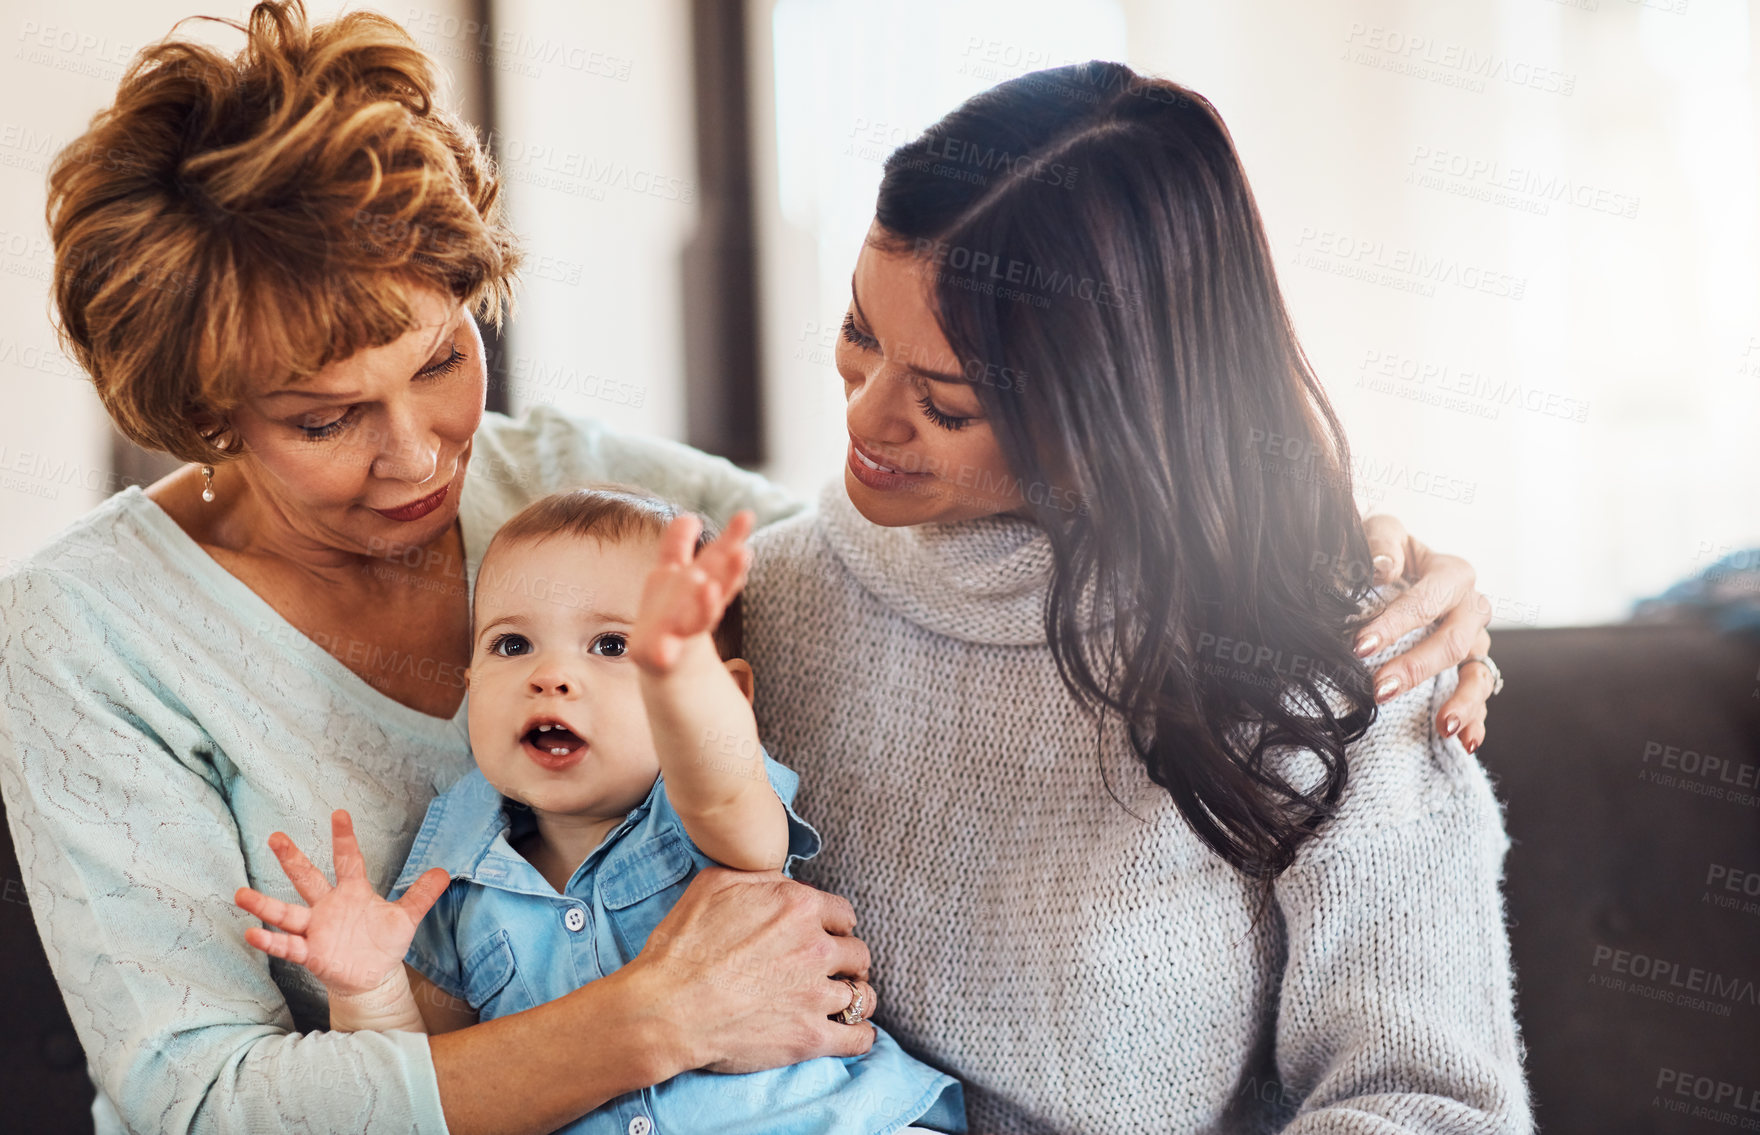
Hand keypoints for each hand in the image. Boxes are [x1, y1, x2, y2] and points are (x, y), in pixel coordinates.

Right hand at [233, 809, 450, 995]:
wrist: (373, 977)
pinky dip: (271, 942)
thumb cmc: (383, 943)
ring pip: (286, 913)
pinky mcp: (310, 954)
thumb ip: (421, 895)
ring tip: (240, 894)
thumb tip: (445, 872)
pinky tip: (252, 935)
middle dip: (292, 858)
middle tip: (275, 836)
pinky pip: (287, 946)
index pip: (348, 860)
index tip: (340, 813)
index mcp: (352, 892)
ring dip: (264, 905)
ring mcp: (316, 929)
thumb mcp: (406, 918)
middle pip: (307, 878)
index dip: (344, 838)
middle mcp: (328, 906)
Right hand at [625, 867, 877, 1073]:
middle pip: (857, 954)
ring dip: (854, 998)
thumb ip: (759, 876)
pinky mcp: (810, 1037)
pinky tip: (851, 1033)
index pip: (844, 914)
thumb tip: (781, 880)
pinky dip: (859, 1036)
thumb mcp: (714, 884)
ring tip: (842, 1003)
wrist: (666, 1008)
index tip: (828, 936)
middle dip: (848, 962)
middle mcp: (816, 947)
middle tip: (833, 971)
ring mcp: (816, 995)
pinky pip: (858, 1037)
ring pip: (863, 995)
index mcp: (798, 907)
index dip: (836, 926)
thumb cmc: (681, 945)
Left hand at [630, 510, 754, 674]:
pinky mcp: (665, 655)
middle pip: (718, 583)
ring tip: (708, 588)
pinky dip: (666, 652)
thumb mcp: (672, 574)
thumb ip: (678, 545)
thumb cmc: (674, 611)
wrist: (664, 661)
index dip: (731, 537)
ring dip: (705, 604)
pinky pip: (666, 653)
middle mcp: (700, 605)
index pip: (719, 557)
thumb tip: (689, 516)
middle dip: (730, 570)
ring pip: (700, 616)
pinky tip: (664, 651)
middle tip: (743, 552)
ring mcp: (684, 631)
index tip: (746, 515)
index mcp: (701, 581)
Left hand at [1352, 515, 1495, 752]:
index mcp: (1451, 573)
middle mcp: (1472, 608)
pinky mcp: (1472, 668)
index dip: (1394, 624)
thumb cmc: (1384, 550)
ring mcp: (1477, 641)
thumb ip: (1381, 543)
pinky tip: (1465, 742)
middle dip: (1416, 667)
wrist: (1394, 569)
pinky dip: (1476, 719)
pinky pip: (1481, 696)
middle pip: (1453, 641)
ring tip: (1441, 725)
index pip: (1426, 601)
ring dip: (1462, 701)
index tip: (1359, 647)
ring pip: (1478, 673)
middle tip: (1378, 689)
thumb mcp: (1380, 533)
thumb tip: (1383, 569)